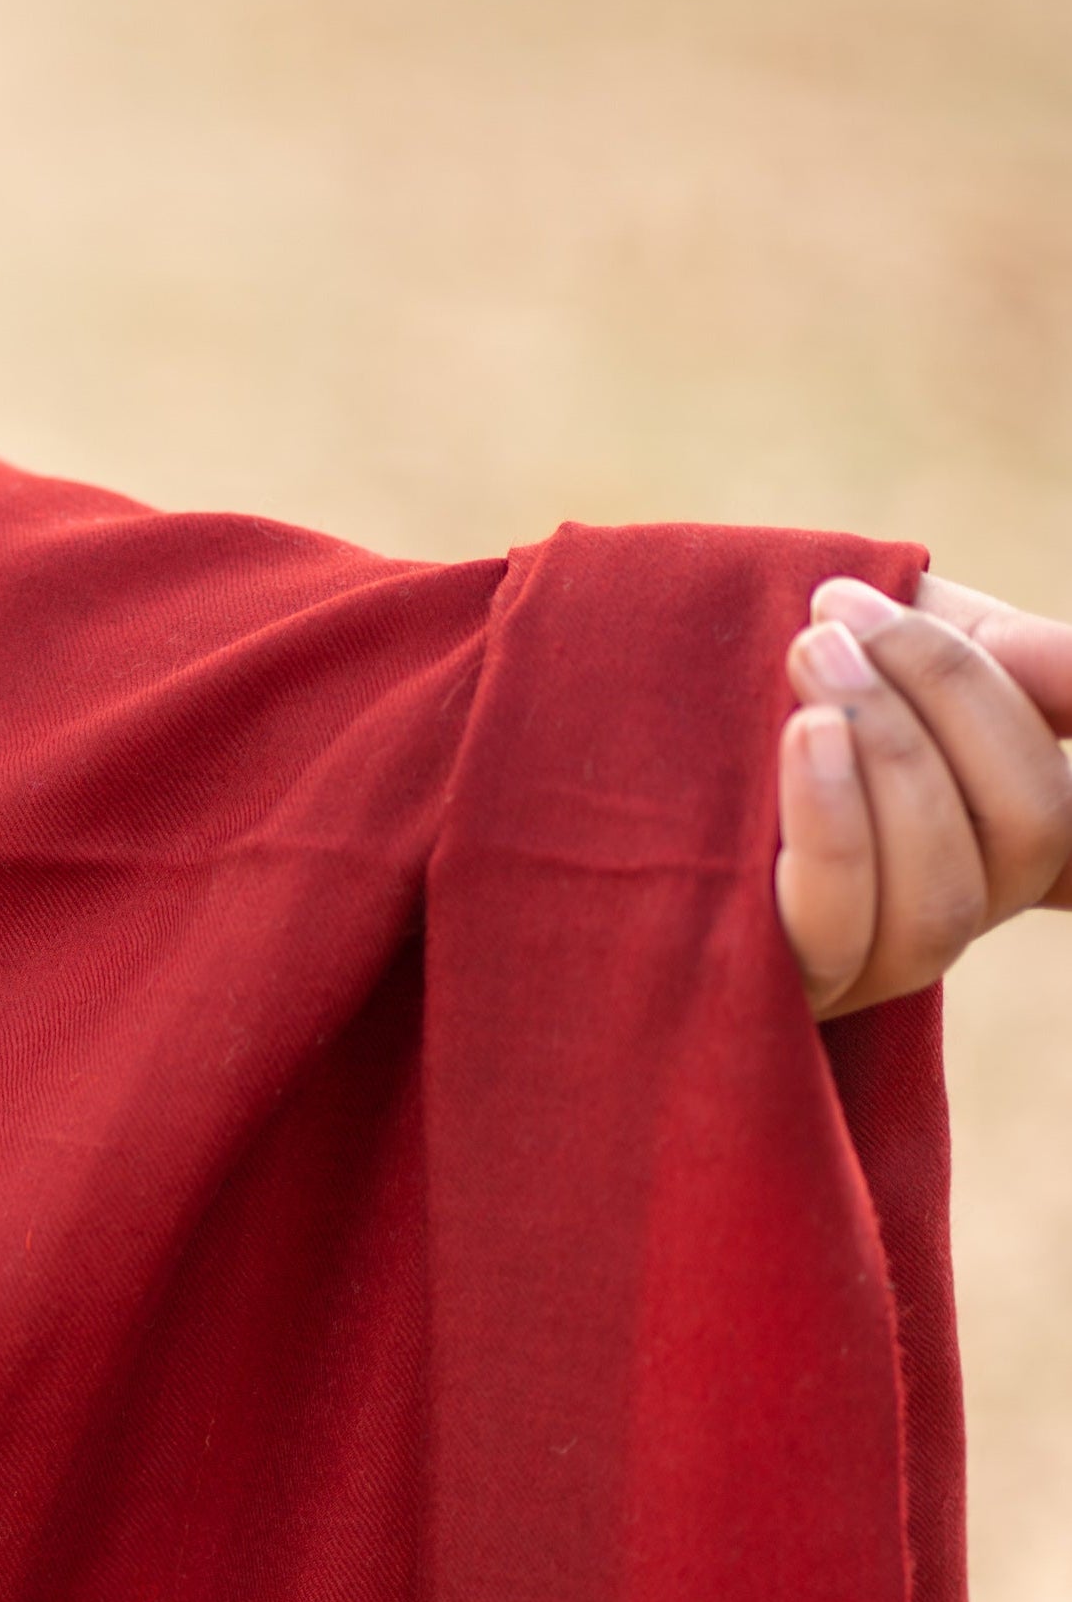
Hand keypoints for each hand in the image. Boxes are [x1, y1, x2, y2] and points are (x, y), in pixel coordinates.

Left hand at [777, 573, 1071, 1017]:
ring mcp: (854, 964)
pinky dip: (836, 826)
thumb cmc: (749, 657)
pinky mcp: (761, 988)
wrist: (577, 692)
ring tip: (810, 653)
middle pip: (1028, 838)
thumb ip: (1002, 655)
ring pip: (939, 901)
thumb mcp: (891, 634)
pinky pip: (835, 932)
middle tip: (840, 613)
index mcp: (982, 831)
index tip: (1042, 666)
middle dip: (951, 701)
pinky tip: (803, 738)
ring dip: (892, 755)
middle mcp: (938, 911)